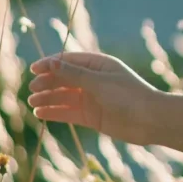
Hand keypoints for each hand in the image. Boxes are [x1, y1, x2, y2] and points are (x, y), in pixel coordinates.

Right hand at [28, 51, 182, 148]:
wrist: (150, 120)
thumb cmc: (128, 96)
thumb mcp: (99, 82)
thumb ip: (74, 75)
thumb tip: (51, 63)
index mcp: (98, 65)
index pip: (69, 61)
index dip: (50, 64)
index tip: (33, 70)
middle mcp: (94, 80)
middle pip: (64, 79)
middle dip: (47, 82)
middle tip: (32, 88)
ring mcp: (92, 98)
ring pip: (64, 96)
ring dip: (48, 98)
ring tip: (32, 102)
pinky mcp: (92, 116)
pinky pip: (68, 112)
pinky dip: (54, 112)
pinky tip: (40, 113)